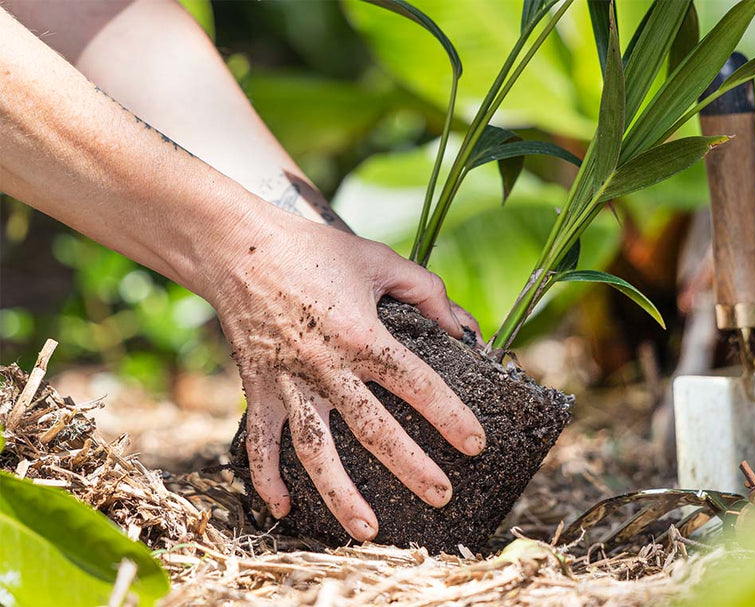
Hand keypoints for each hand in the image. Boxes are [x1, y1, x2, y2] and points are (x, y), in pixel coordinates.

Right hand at [211, 210, 485, 541]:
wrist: (238, 247)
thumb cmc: (314, 250)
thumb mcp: (379, 260)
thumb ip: (427, 291)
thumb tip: (463, 326)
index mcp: (360, 334)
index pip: (416, 384)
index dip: (449, 415)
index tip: (475, 443)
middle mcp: (325, 366)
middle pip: (373, 430)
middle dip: (411, 467)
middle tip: (442, 496)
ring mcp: (288, 382)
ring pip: (316, 450)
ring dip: (341, 495)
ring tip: (369, 530)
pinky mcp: (257, 387)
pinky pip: (260, 441)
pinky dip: (267, 476)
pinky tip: (283, 508)